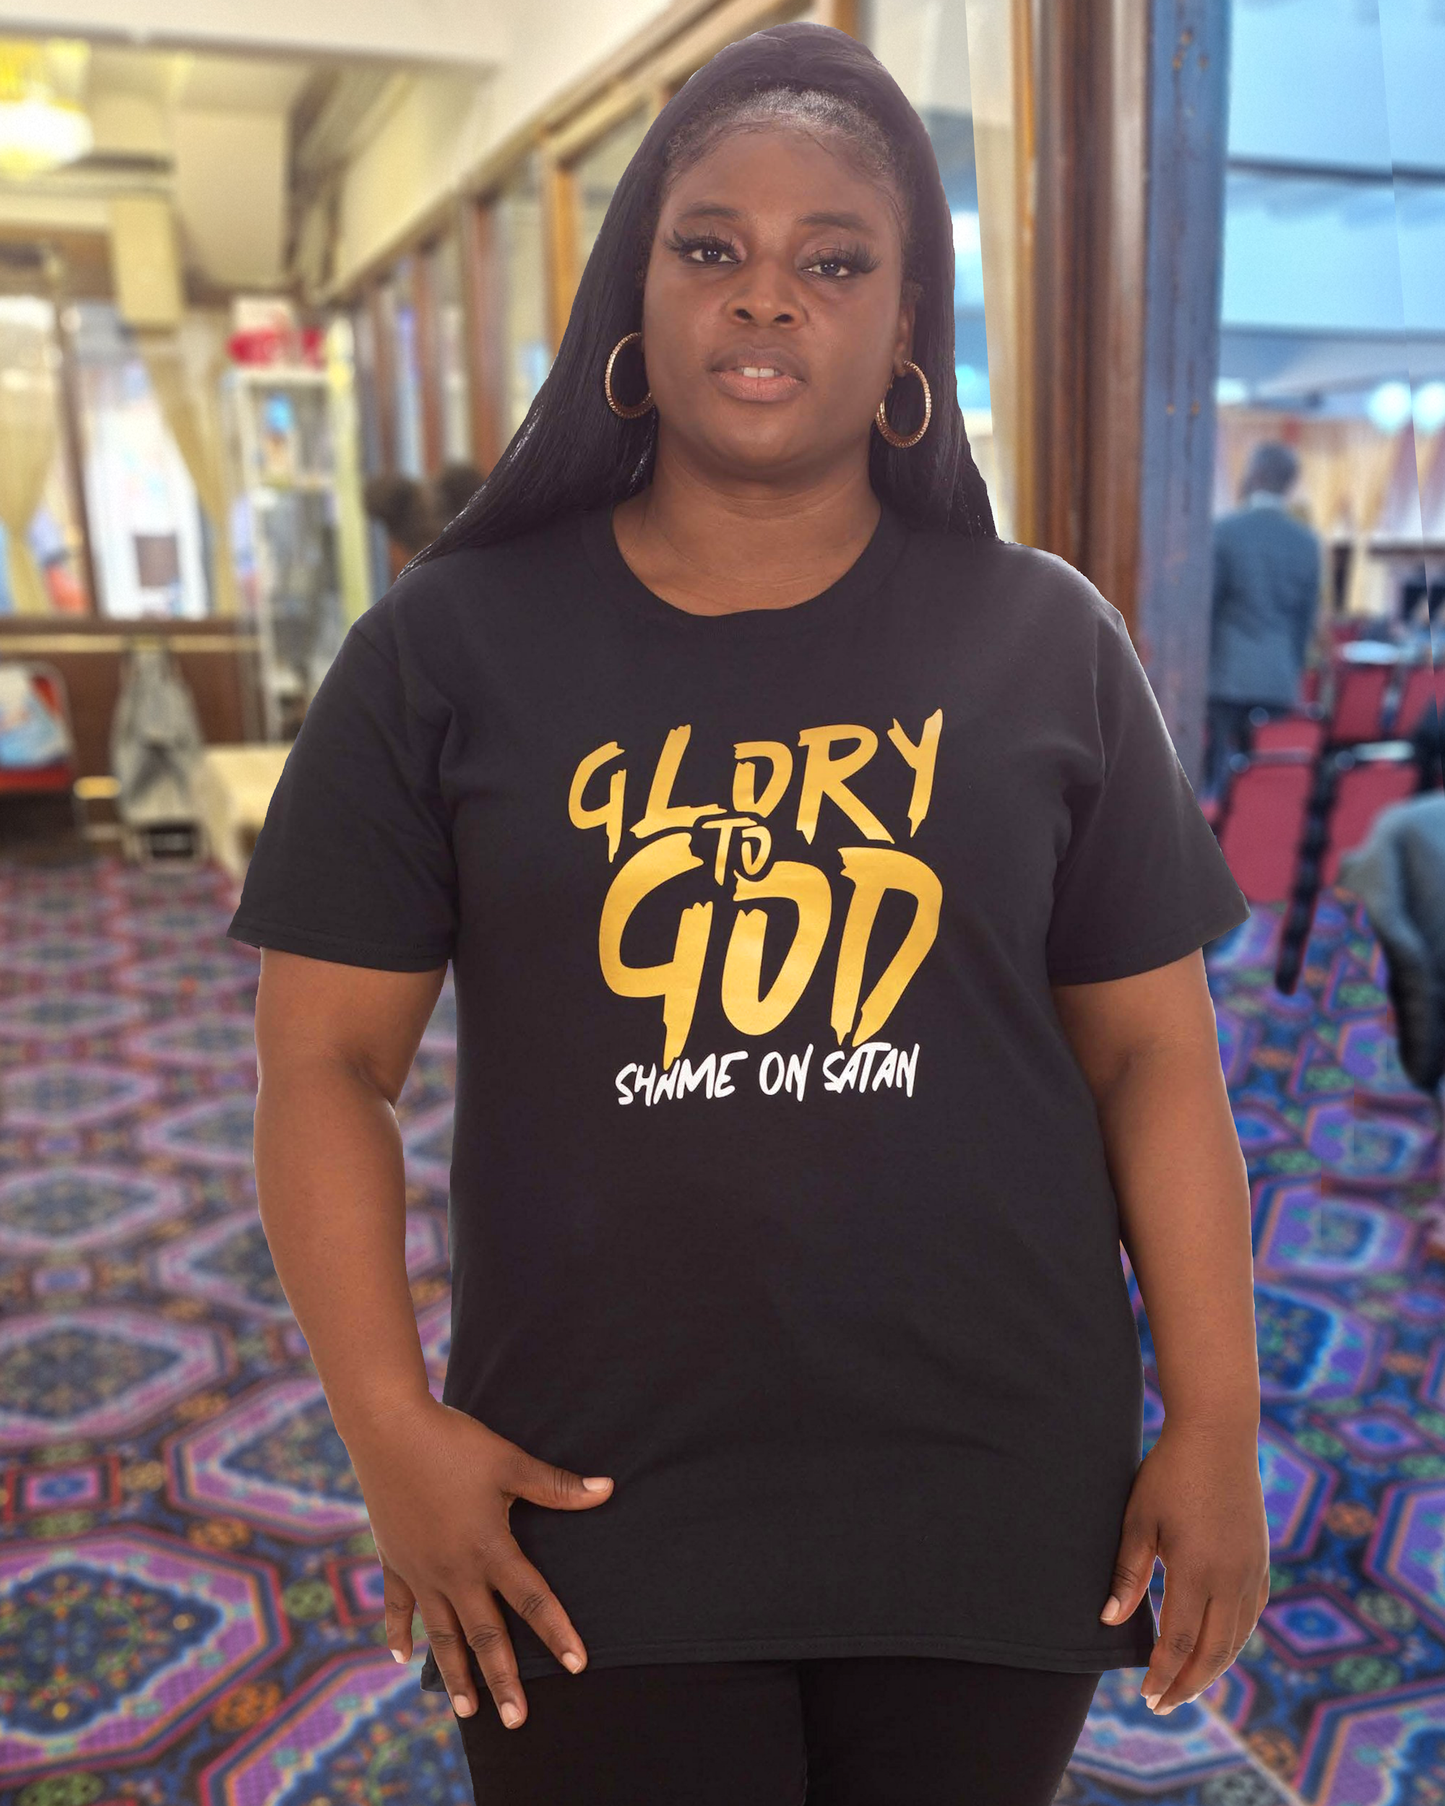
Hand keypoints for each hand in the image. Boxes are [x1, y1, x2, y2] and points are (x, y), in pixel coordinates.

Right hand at [341, 1394, 613, 1727]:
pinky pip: (398, 1607)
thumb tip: (608, 1488)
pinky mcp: (394, 1561)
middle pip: (485, 1635)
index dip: (557, 1633)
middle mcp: (455, 1570)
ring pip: (442, 1634)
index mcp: (489, 1548)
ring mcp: (421, 1571)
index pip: (532, 1600)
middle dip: (503, 1679)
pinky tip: (401, 1658)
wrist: (388, 1430)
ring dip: (456, 1673)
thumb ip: (556, 1486)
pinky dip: (398, 1633)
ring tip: (468, 1710)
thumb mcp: (509, 1462)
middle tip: (516, 1720)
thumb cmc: (455, 1442)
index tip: (577, 1666)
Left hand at [1098, 1419, 1268, 1713]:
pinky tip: (1216, 1647)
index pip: (1178, 1640)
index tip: (1147, 1696)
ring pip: (1236, 1639)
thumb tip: (1111, 1620)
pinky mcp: (1261, 1562)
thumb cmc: (1169, 1474)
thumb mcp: (1139, 1519)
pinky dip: (1233, 1641)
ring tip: (1186, 1684)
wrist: (1218, 1436)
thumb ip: (1128, 1573)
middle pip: (1212, 1652)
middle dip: (1187, 1683)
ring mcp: (1252, 1572)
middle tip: (1164, 1705)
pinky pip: (1250, 1616)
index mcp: (1197, 1570)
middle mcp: (1232, 1579)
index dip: (1162, 1673)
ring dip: (1212, 1667)